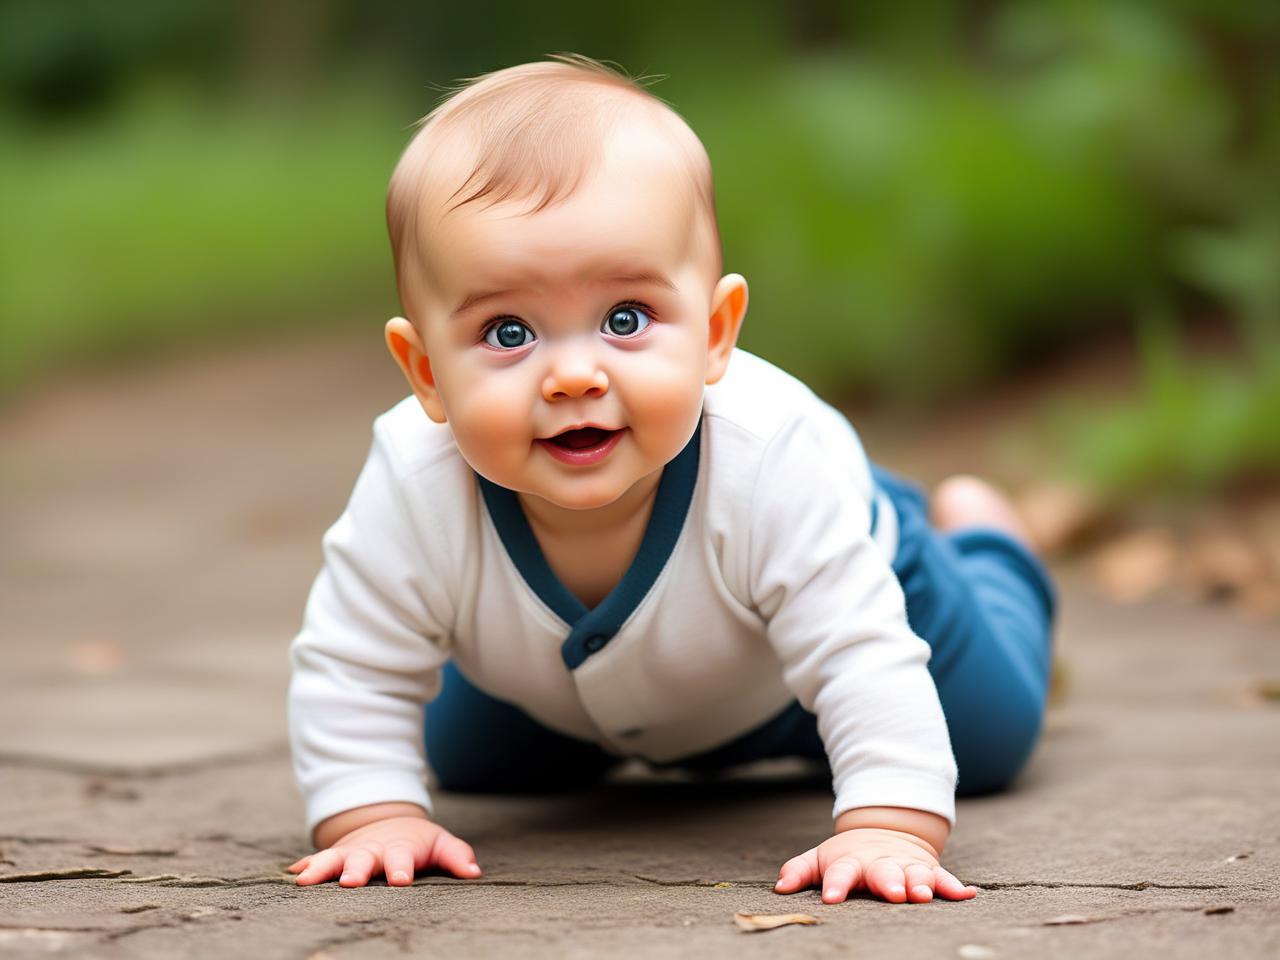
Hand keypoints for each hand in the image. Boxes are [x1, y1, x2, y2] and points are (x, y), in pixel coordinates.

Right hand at [287, 816, 481, 887]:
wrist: (390, 822)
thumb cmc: (418, 841)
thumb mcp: (441, 843)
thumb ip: (457, 857)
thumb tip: (475, 872)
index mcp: (400, 849)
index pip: (402, 859)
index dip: (402, 869)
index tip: (401, 881)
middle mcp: (372, 850)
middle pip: (363, 860)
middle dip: (355, 870)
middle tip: (349, 882)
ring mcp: (350, 852)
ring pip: (333, 859)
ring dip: (320, 869)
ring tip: (304, 882)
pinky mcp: (334, 856)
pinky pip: (315, 860)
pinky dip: (303, 867)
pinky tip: (289, 876)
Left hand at [774, 827, 976, 903]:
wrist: (883, 834)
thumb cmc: (847, 857)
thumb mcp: (821, 859)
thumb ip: (800, 870)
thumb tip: (779, 886)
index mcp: (850, 862)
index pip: (840, 872)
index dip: (835, 884)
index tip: (831, 898)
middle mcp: (880, 863)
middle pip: (883, 872)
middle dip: (889, 882)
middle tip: (893, 893)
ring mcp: (906, 865)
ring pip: (915, 874)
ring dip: (921, 883)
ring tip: (925, 893)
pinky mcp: (928, 869)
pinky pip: (943, 877)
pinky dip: (955, 886)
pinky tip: (967, 895)